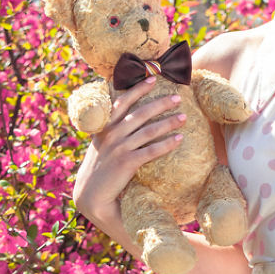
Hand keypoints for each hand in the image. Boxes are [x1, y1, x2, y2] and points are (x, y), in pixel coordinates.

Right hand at [72, 77, 185, 230]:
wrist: (91, 195)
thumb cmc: (100, 169)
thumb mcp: (102, 145)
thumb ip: (112, 131)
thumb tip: (128, 119)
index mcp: (105, 127)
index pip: (122, 102)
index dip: (137, 89)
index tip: (152, 79)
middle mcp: (111, 135)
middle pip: (139, 113)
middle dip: (160, 103)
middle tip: (178, 97)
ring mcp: (118, 148)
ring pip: (148, 130)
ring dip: (168, 122)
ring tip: (184, 117)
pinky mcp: (126, 163)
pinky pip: (151, 150)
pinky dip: (167, 143)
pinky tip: (179, 139)